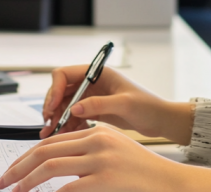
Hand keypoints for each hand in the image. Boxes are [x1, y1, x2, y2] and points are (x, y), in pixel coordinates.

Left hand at [0, 124, 210, 191]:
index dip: (25, 156)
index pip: (51, 141)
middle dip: (17, 167)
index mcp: (96, 133)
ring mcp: (101, 160)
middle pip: (44, 150)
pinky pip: (69, 188)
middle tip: (1, 182)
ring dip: (26, 181)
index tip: (11, 170)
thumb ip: (84, 156)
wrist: (172, 183)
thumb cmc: (142, 174)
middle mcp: (96, 141)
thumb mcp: (111, 155)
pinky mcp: (106, 179)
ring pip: (50, 167)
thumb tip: (49, 168)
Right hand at [41, 66, 193, 143]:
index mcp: (98, 73)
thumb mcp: (124, 104)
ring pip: (66, 106)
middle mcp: (92, 83)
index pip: (66, 74)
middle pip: (62, 91)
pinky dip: (67, 126)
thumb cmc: (148, 106)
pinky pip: (74, 117)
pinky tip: (64, 136)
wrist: (161, 120)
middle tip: (49, 123)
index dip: (55, 89)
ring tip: (51, 133)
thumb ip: (98, 104)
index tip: (53, 106)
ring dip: (57, 119)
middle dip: (53, 106)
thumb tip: (74, 108)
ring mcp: (92, 98)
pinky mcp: (95, 111)